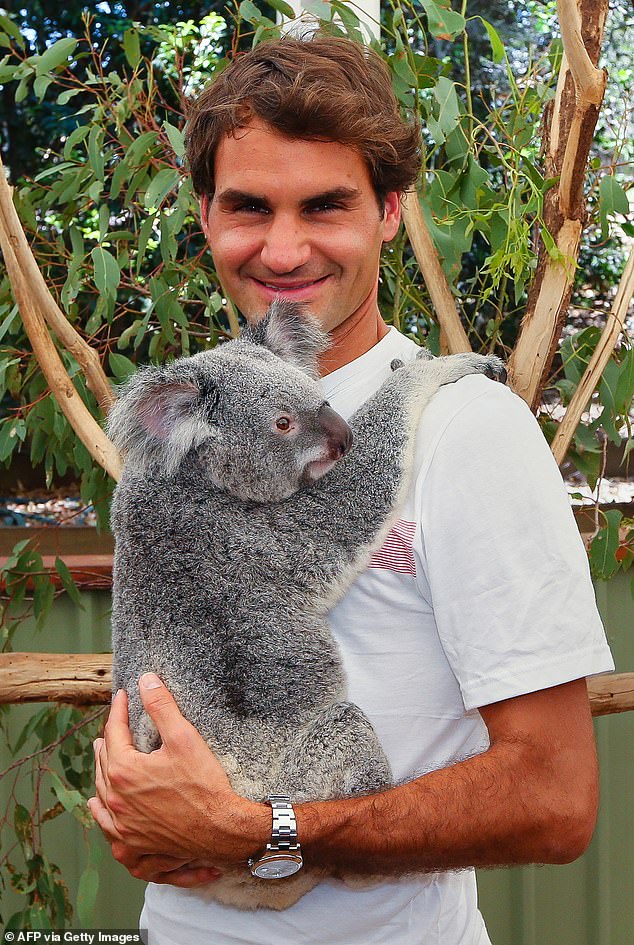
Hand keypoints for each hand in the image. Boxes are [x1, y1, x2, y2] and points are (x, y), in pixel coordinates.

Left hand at [89, 674, 267, 883]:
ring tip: (102, 758)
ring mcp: (122, 825)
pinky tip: (98, 807)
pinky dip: (101, 813)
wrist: (221, 829)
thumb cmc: (204, 784)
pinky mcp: (132, 843)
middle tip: (114, 725)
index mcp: (124, 771)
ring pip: (101, 795)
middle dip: (109, 740)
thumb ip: (161, 706)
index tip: (124, 696)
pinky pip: (108, 827)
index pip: (115, 732)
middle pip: (104, 763)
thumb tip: (145, 680)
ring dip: (101, 773)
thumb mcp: (184, 738)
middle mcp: (116, 800)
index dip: (119, 710)